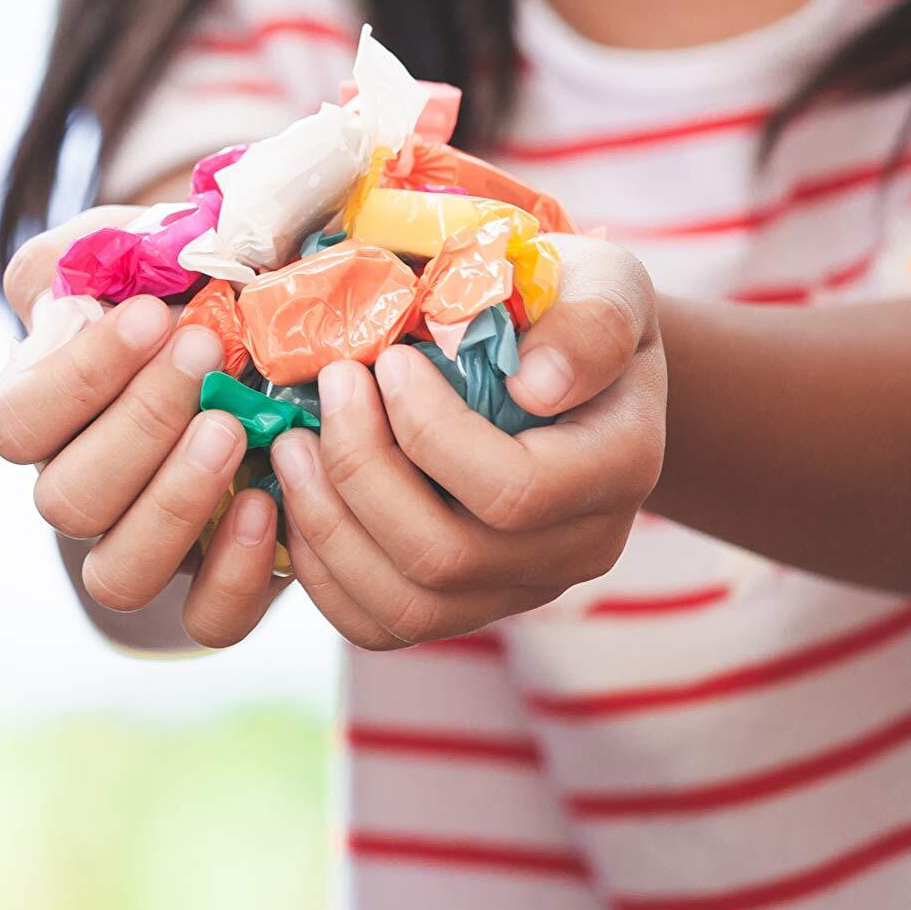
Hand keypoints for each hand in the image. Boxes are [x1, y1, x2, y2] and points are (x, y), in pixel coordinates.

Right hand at [0, 211, 289, 650]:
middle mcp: (74, 489)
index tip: (147, 314)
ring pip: (119, 572)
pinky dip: (235, 571)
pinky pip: (206, 619)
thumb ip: (105, 248)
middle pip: (65, 500)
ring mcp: (139, 544)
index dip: (75, 380)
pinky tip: (270, 499)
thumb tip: (115, 283)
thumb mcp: (128, 245)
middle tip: (206, 351)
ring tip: (233, 428)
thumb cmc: (176, 283)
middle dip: (139, 423)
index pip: (14, 425)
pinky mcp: (212, 583)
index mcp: (36, 413)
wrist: (253, 335)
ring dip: (174, 501)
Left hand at [274, 235, 665, 647]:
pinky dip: (321, 569)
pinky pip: (378, 624)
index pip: (515, 491)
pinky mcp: (463, 603)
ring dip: (327, 522)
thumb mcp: (603, 285)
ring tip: (291, 442)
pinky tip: (296, 496)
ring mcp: (518, 587)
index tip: (389, 361)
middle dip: (360, 470)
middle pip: (444, 557)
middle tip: (326, 387)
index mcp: (619, 469)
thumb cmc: (572, 308)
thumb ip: (590, 325)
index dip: (430, 432)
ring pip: (405, 605)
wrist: (566, 360)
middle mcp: (578, 549)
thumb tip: (538, 385)